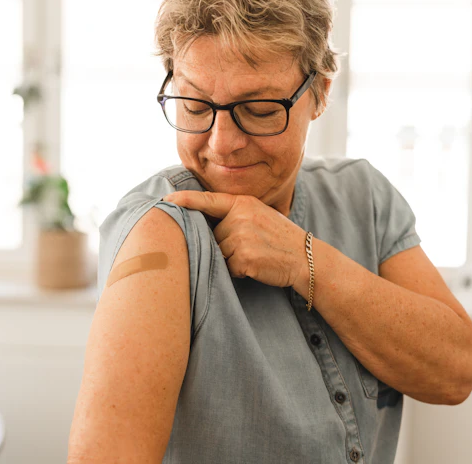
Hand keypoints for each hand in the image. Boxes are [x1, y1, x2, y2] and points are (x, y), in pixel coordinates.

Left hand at [161, 191, 307, 287]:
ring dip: (232, 259)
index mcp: (243, 203)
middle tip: (251, 245)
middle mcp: (240, 217)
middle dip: (225, 244)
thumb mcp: (258, 215)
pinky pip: (228, 267)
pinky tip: (256, 265)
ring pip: (219, 252)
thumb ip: (234, 214)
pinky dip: (238, 271)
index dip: (185, 200)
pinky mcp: (244, 258)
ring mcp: (242, 237)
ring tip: (255, 255)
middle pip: (213, 235)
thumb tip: (204, 224)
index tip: (166, 200)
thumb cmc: (279, 238)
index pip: (208, 200)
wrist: (305, 258)